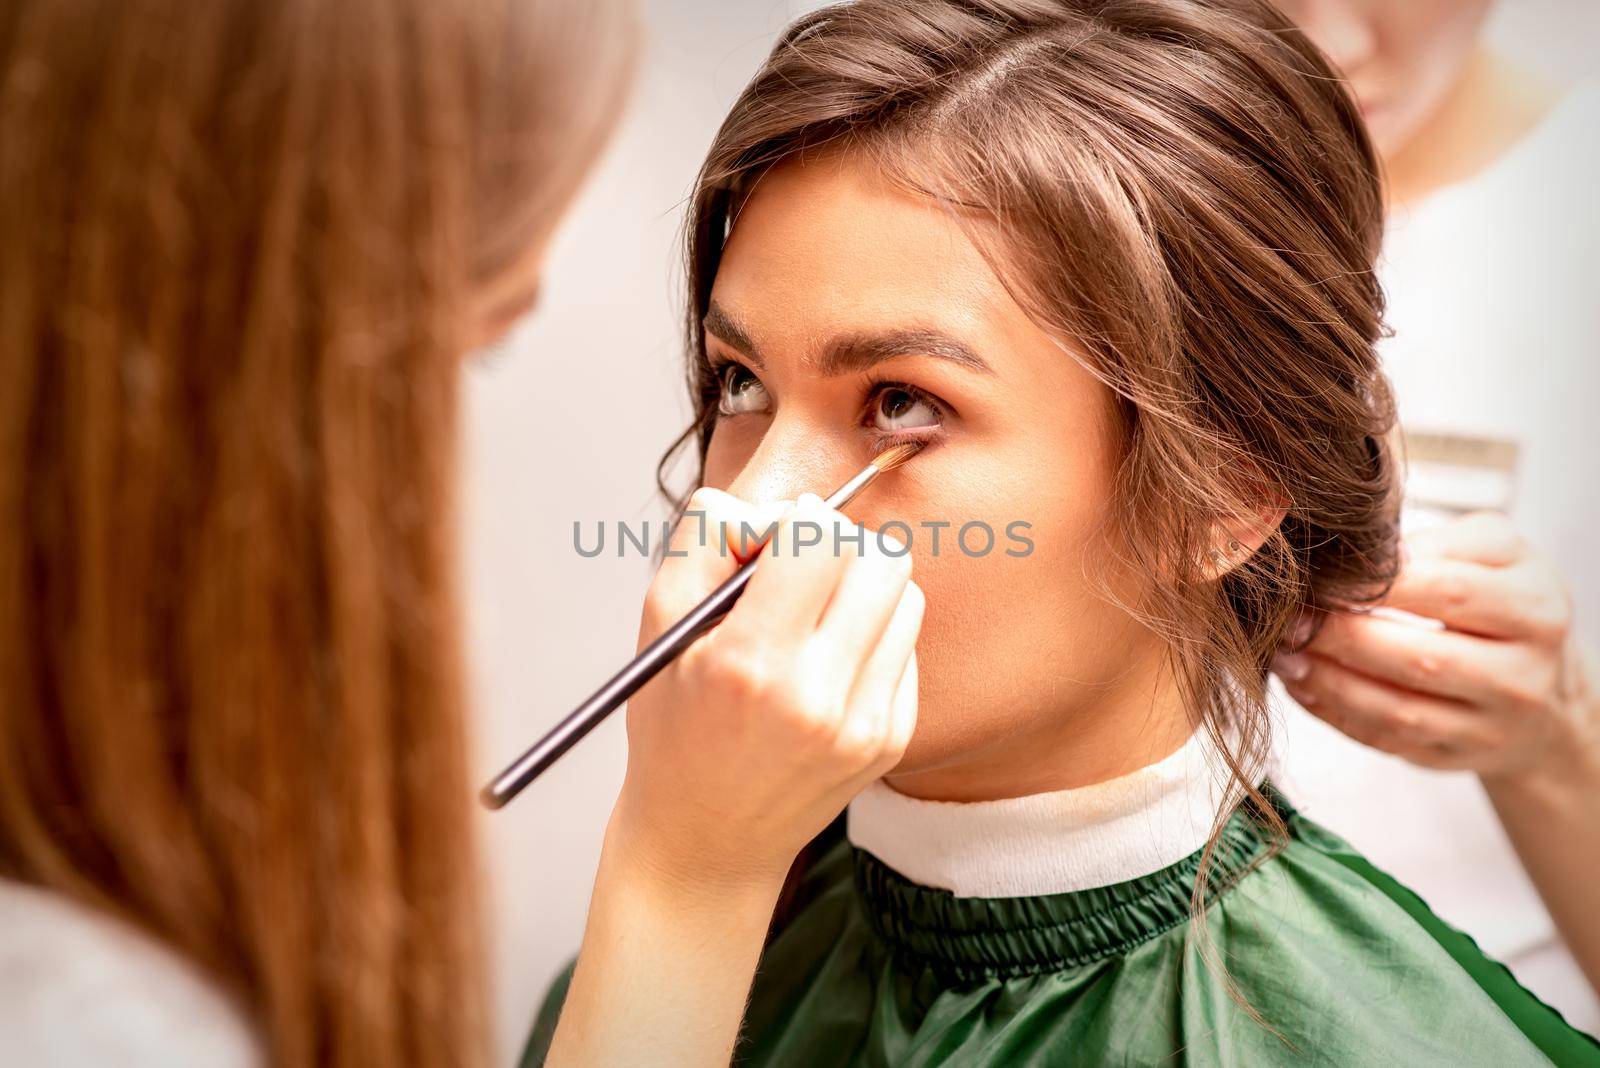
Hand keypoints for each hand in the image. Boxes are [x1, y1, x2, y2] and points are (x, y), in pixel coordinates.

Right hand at [610, 488, 923, 893]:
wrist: (707, 840)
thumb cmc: (674, 727)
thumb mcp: (659, 627)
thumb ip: (704, 542)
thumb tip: (765, 505)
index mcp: (751, 664)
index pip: (821, 537)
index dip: (796, 522)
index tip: (771, 544)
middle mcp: (818, 697)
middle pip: (879, 559)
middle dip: (839, 547)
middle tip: (797, 574)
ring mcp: (865, 724)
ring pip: (905, 595)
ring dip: (863, 588)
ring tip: (812, 619)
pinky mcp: (892, 740)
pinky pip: (907, 644)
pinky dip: (873, 636)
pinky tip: (827, 665)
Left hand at [1273, 511, 1596, 781]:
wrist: (1537, 683)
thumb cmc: (1499, 597)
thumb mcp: (1495, 553)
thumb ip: (1442, 543)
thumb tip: (1378, 556)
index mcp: (1537, 612)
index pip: (1449, 592)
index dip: (1378, 582)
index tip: (1325, 574)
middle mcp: (1522, 678)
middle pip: (1420, 660)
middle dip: (1342, 637)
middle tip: (1292, 617)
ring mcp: (1489, 728)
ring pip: (1397, 711)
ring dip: (1328, 681)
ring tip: (1285, 652)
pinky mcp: (1452, 758)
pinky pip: (1384, 739)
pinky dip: (1333, 711)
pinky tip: (1301, 682)